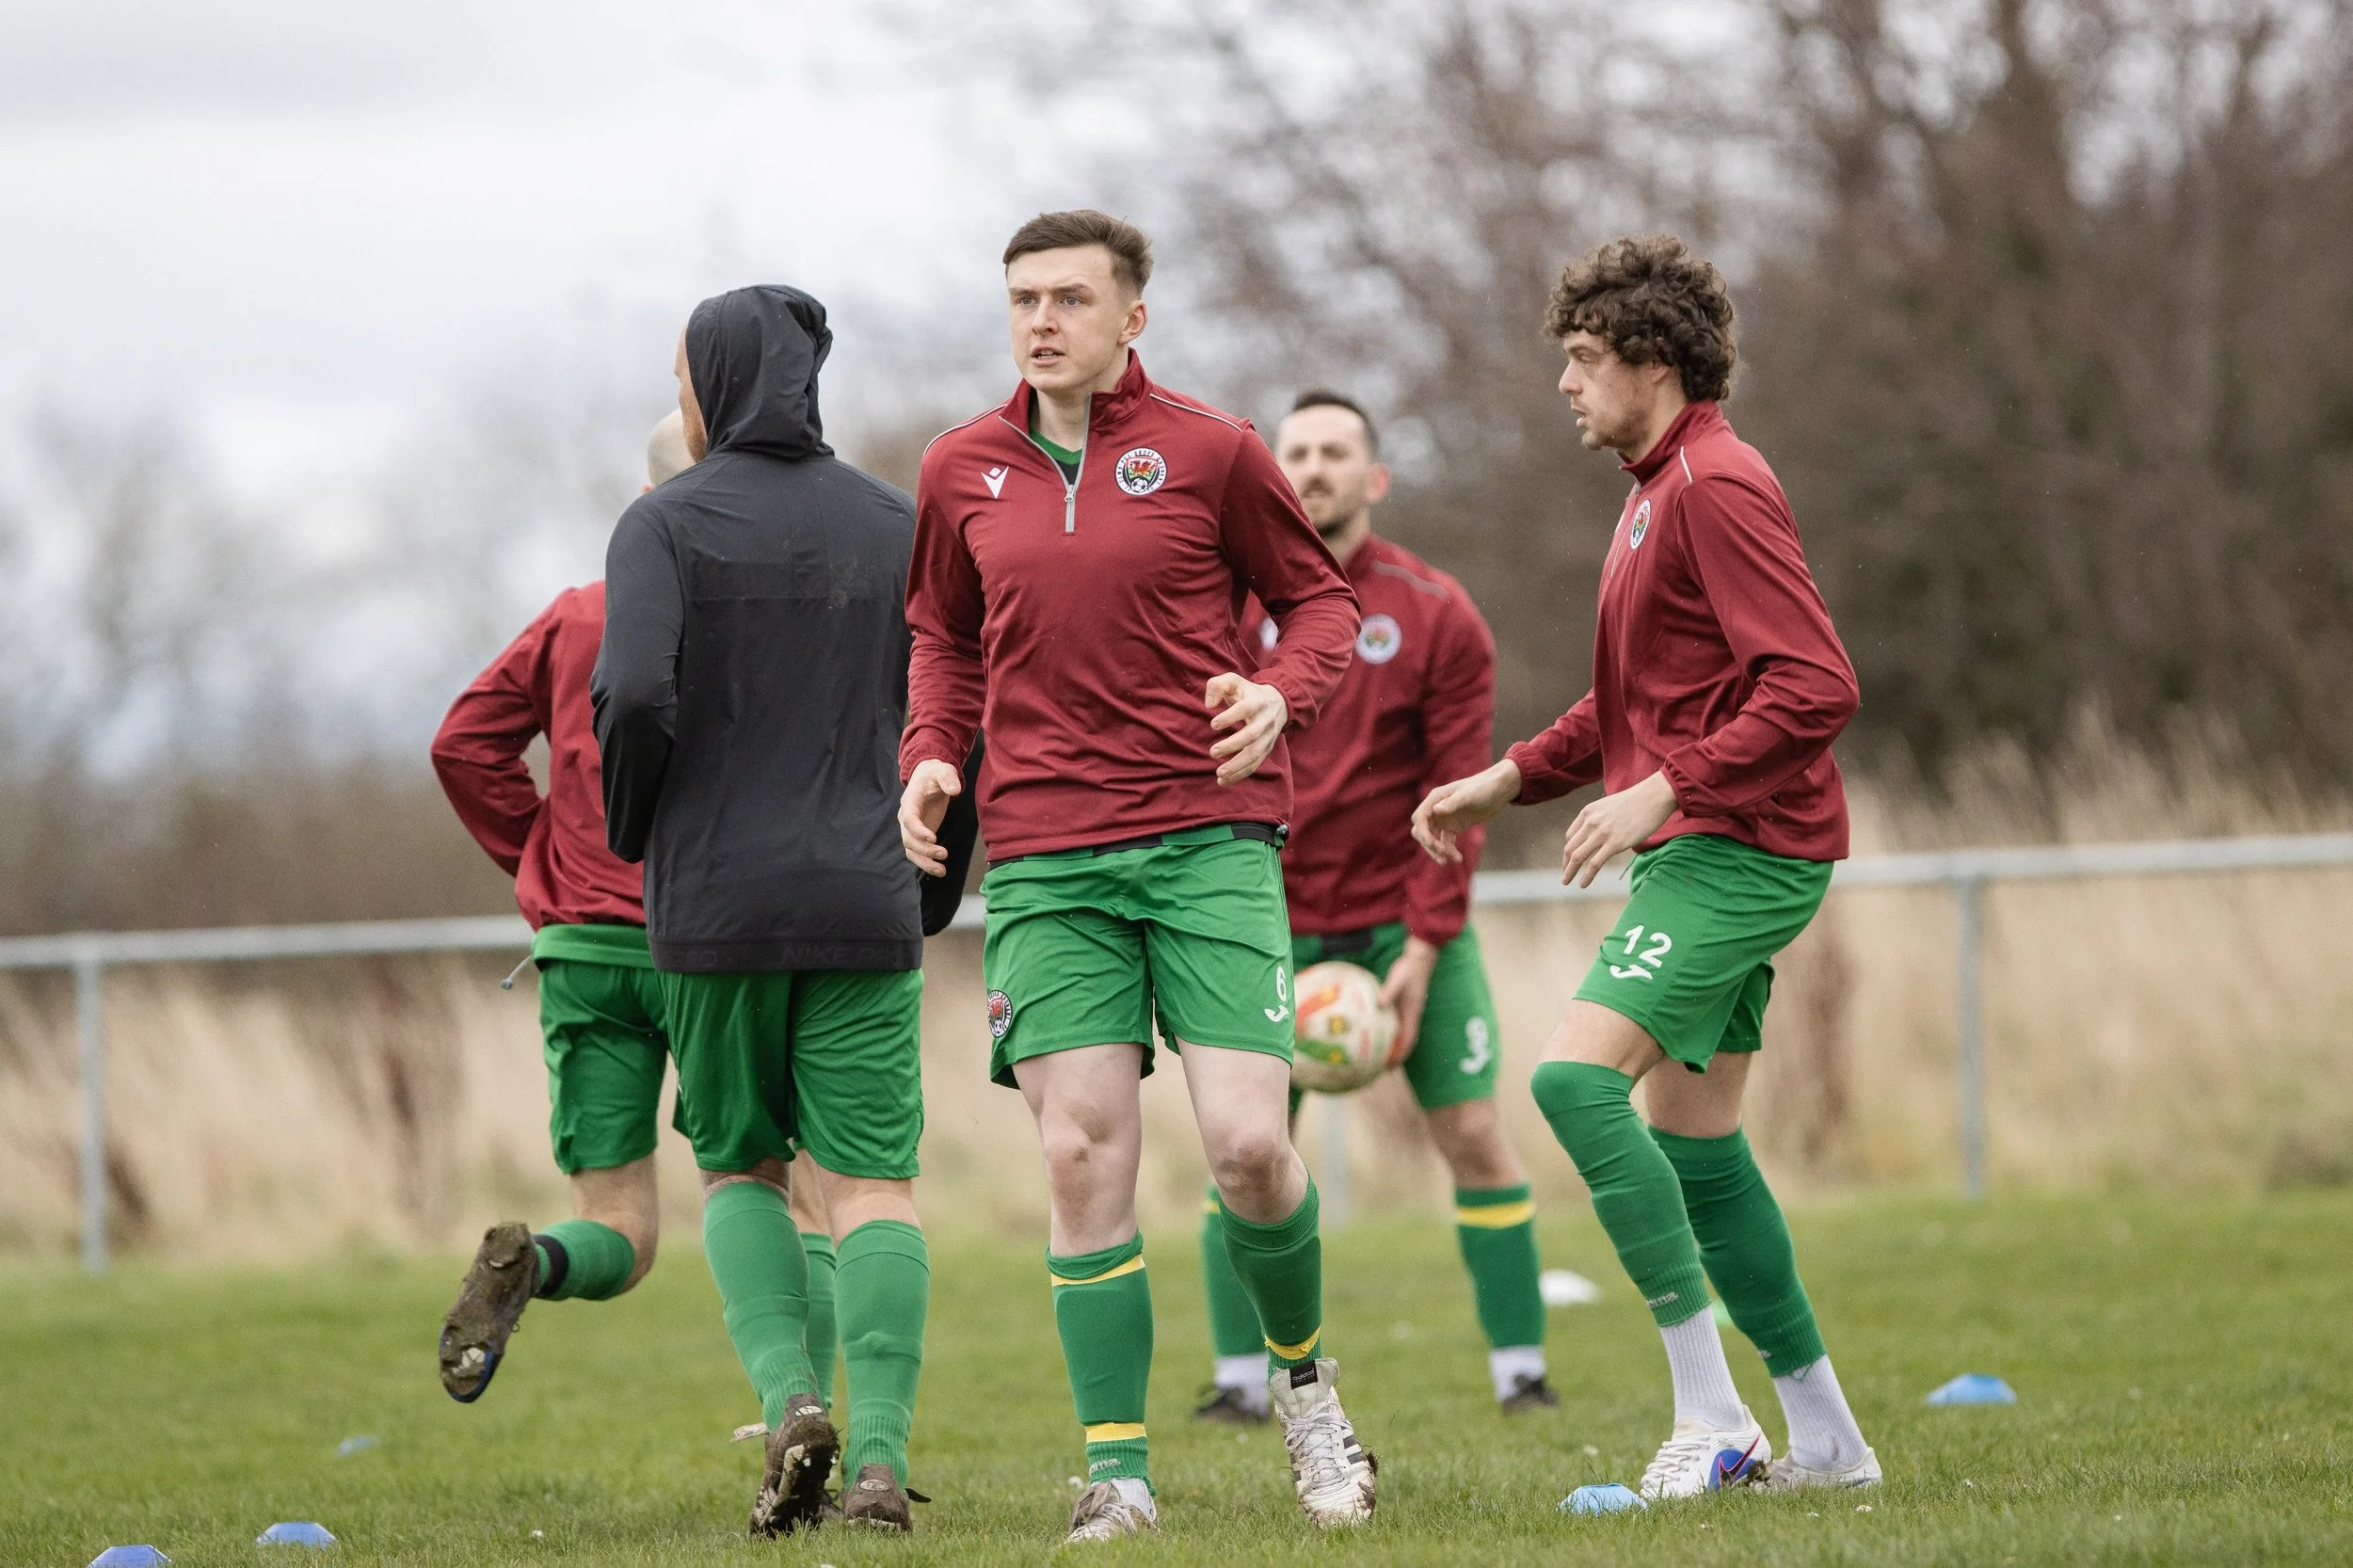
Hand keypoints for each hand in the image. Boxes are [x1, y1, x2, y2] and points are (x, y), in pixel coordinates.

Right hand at [898, 758, 961, 875]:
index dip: (918, 830)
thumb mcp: (944, 771)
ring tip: (942, 871)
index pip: (909, 819)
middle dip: (924, 849)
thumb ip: (948, 779)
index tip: (933, 838)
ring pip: (911, 850)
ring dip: (924, 862)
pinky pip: (917, 852)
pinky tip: (940, 870)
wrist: (929, 777)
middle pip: (908, 838)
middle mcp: (906, 816)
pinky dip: (926, 862)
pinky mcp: (919, 835)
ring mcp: (911, 828)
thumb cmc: (935, 774)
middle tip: (943, 854)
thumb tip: (954, 790)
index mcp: (910, 801)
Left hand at [1205, 672, 1287, 785]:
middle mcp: (1265, 721)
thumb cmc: (1248, 692)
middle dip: (1232, 745)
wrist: (1278, 702)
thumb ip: (1217, 685)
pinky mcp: (1267, 749)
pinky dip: (1240, 774)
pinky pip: (1255, 765)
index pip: (1245, 709)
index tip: (1213, 724)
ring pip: (1255, 754)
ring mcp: (1268, 737)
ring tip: (1219, 773)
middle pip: (1251, 735)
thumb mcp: (1233, 681)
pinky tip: (1223, 781)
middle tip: (1213, 752)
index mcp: (1256, 702)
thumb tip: (1209, 705)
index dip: (1229, 717)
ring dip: (1237, 766)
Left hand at [1377, 937, 1439, 1060]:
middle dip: (1396, 1056)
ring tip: (1382, 1055)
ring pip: (1403, 1034)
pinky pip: (1399, 1023)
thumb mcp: (1398, 979)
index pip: (1408, 1040)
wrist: (1420, 958)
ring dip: (1395, 1046)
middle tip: (1382, 1068)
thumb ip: (1389, 991)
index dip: (1400, 1055)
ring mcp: (1410, 1010)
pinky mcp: (1405, 1004)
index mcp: (1412, 1013)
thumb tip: (1379, 1002)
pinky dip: (1392, 1032)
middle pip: (1406, 1041)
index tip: (1390, 1067)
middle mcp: (1412, 1015)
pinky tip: (1381, 1031)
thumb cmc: (1409, 968)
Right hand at [1412, 759, 1522, 863]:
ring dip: (1438, 851)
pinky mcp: (1454, 827)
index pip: (1420, 818)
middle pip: (1422, 831)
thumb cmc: (1482, 787)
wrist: (1498, 790)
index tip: (1432, 844)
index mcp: (1435, 799)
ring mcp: (1444, 819)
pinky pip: (1446, 842)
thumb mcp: (1467, 795)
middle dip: (1429, 844)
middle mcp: (1436, 810)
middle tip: (1442, 854)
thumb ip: (1451, 803)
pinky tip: (1457, 858)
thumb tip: (1435, 810)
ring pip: (1432, 839)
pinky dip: (1449, 851)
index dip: (1423, 833)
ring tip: (1448, 861)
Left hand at [1560, 770, 1677, 886]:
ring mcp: (1602, 833)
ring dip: (1570, 872)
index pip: (1570, 835)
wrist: (1653, 796)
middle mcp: (1590, 822)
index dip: (1569, 850)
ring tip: (1566, 882)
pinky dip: (1586, 876)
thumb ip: (1599, 818)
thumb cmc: (1636, 801)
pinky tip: (1582, 884)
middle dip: (1566, 863)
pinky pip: (1594, 864)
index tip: (1571, 859)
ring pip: (1577, 857)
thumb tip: (1598, 833)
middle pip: (1570, 847)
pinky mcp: (1615, 844)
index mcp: (1587, 812)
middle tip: (1565, 875)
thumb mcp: (1609, 806)